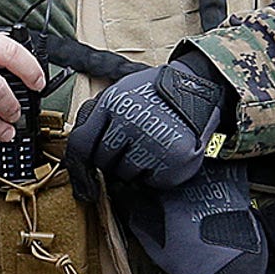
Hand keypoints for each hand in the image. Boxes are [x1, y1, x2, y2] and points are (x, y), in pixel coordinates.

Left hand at [67, 55, 224, 189]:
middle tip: (131, 145)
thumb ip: (96, 118)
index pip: (81, 144)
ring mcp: (154, 142)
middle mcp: (131, 123)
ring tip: (151, 145)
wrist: (196, 87)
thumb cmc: (153, 94)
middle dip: (112, 161)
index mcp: (112, 104)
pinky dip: (155, 173)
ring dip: (134, 168)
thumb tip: (77, 156)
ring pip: (126, 175)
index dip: (78, 169)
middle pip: (104, 163)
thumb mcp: (119, 92)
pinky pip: (151, 181)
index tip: (82, 186)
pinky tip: (164, 153)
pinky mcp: (175, 160)